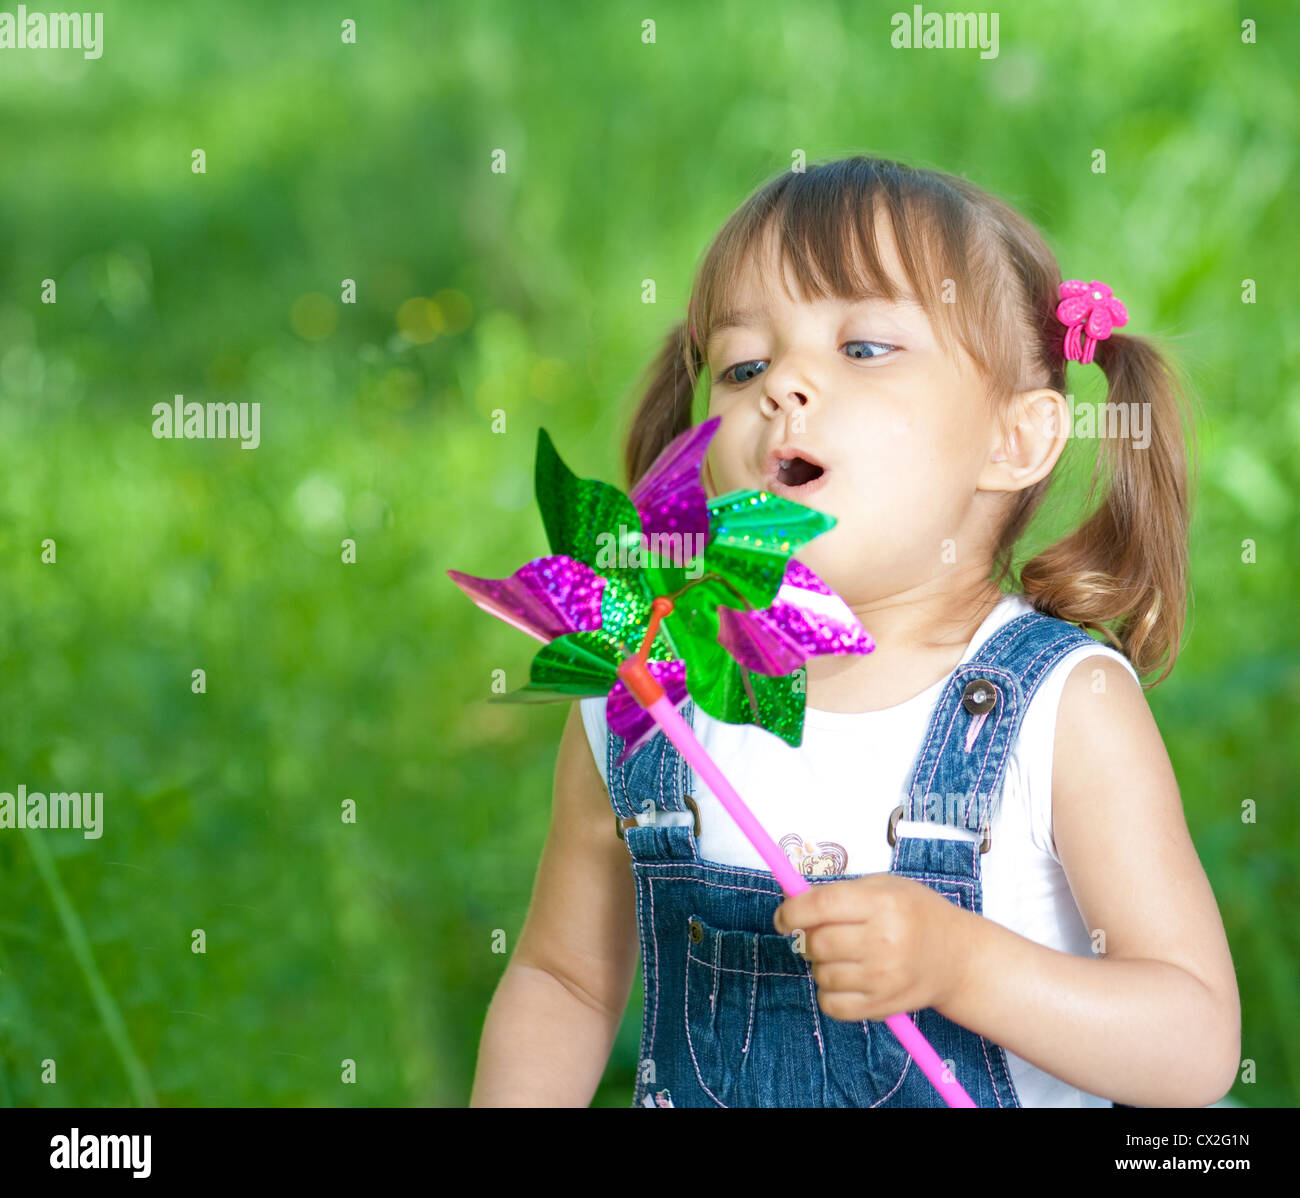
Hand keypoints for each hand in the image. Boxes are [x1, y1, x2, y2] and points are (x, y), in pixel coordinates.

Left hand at [773, 874, 972, 1021]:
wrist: (958, 957)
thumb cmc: (916, 914)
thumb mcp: (884, 887)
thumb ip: (837, 892)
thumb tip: (789, 897)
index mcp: (882, 903)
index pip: (820, 906)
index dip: (791, 912)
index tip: (783, 918)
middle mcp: (884, 940)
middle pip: (817, 943)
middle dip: (807, 939)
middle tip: (820, 935)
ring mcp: (884, 977)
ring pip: (821, 974)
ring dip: (821, 964)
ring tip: (844, 956)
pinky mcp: (883, 1006)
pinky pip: (832, 1005)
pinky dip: (829, 993)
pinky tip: (846, 980)